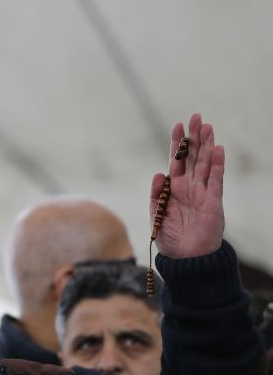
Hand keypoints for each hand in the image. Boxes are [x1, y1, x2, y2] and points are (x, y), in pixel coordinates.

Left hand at [149, 113, 224, 257]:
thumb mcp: (157, 215)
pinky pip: (216, 180)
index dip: (177, 142)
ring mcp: (203, 192)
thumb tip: (158, 173)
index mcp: (174, 188)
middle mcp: (189, 186)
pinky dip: (217, 164)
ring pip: (206, 163)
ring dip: (206, 145)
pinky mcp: (214, 201)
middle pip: (193, 156)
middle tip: (196, 117)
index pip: (176, 159)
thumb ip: (157, 194)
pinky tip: (217, 149)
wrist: (186, 257)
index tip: (178, 124)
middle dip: (194, 137)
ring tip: (207, 127)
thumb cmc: (170, 237)